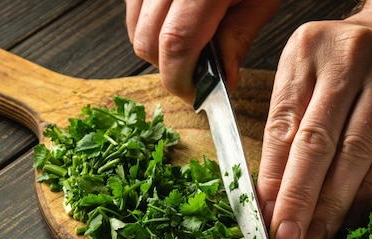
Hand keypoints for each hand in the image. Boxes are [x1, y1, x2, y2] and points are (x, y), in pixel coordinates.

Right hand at [125, 0, 280, 101]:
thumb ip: (238, 38)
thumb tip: (224, 79)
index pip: (176, 44)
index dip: (181, 79)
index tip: (196, 95)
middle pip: (146, 42)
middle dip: (168, 70)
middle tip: (195, 78)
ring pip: (134, 29)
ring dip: (157, 50)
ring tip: (189, 48)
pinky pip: (133, 9)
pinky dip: (150, 27)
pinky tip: (176, 25)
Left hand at [256, 7, 371, 238]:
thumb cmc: (348, 64)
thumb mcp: (308, 76)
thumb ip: (288, 127)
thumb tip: (270, 195)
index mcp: (305, 52)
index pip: (281, 126)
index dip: (272, 179)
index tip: (264, 218)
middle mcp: (347, 58)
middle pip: (316, 141)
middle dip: (299, 198)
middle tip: (288, 238)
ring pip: (356, 152)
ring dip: (334, 203)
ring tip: (318, 235)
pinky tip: (354, 216)